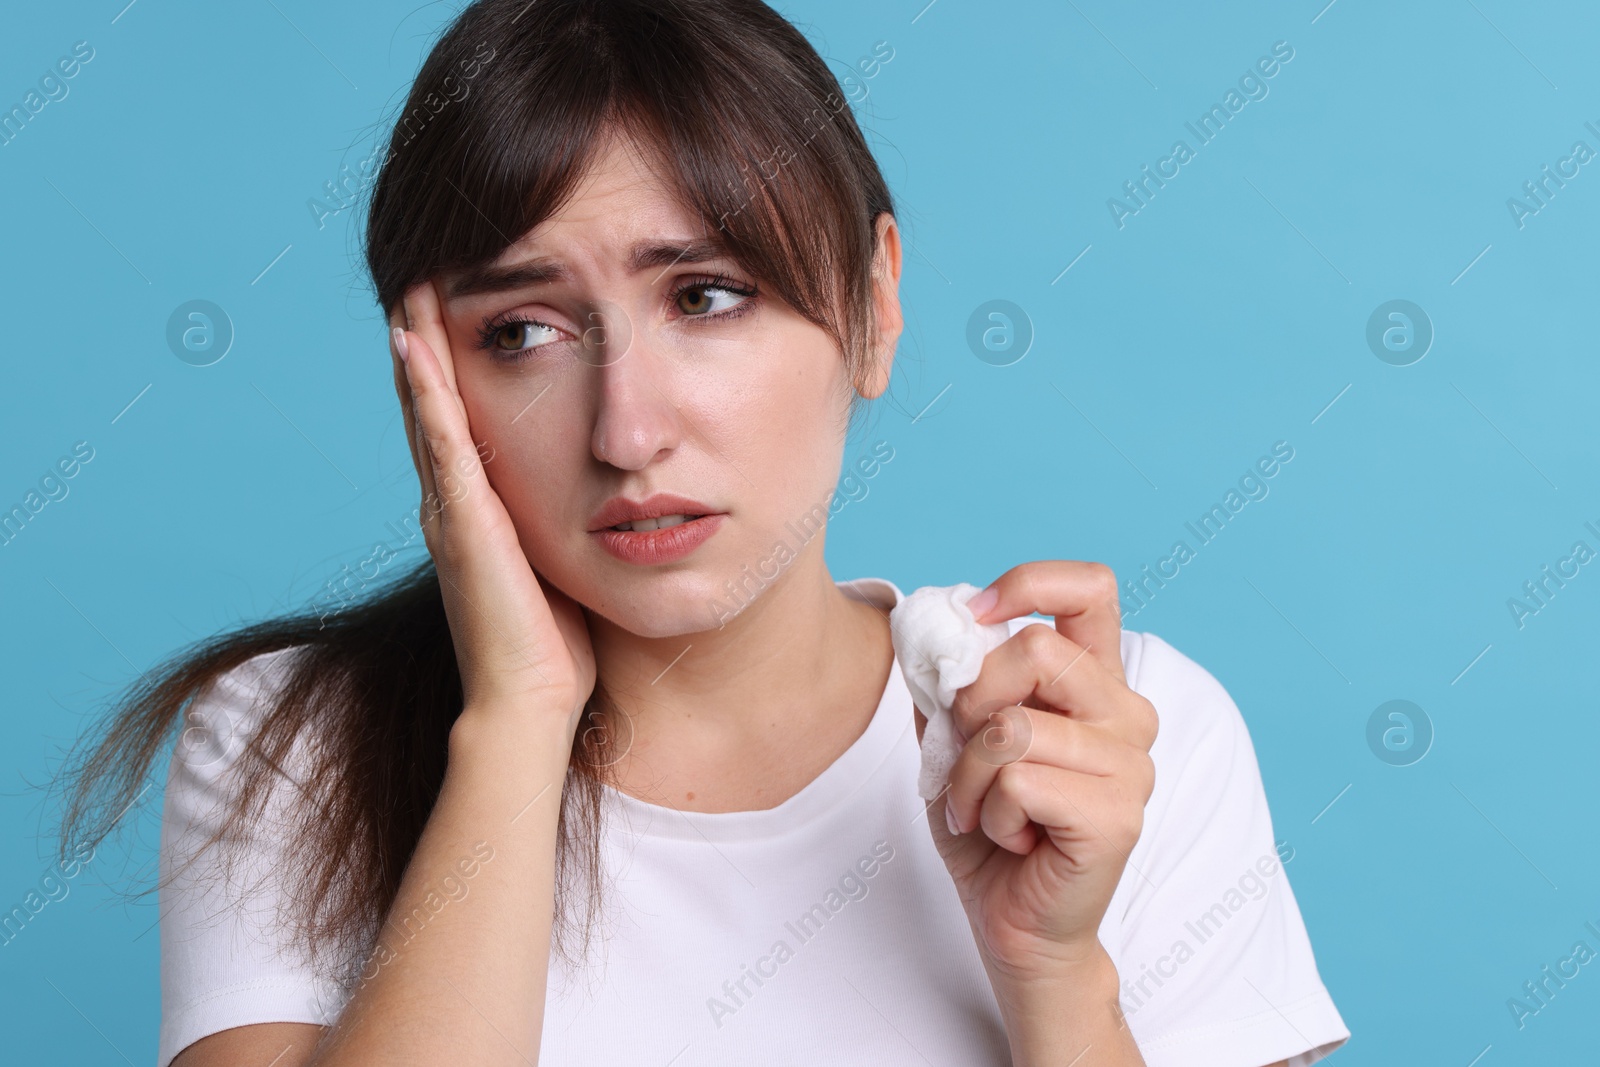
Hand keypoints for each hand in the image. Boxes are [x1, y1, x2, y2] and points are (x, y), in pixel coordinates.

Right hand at [389, 281, 596, 729]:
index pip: (459, 420)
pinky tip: (416, 345)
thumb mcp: (561, 562)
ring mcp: (451, 511)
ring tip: (408, 285)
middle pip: (432, 403)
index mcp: (476, 511)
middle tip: (418, 272)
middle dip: (426, 338)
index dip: (453, 366)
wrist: (530, 703)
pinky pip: (443, 445)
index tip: (458, 307)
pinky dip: (427, 393)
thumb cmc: (554, 645)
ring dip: (418, 346)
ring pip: (426, 411)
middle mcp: (452, 504)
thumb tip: (603, 492)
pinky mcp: (463, 524)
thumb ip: (561, 523)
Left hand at [930, 560, 1157, 985]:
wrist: (1015, 925)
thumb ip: (949, 683)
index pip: (1089, 588)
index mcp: (1095, 681)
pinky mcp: (1117, 814)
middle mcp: (1126, 713)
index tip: (974, 616)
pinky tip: (1010, 837)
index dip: (1026, 584)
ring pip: (1012, 725)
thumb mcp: (955, 740)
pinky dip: (988, 811)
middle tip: (962, 752)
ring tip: (982, 808)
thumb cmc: (989, 828)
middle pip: (1035, 649)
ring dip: (968, 774)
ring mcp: (1131, 764)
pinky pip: (1018, 781)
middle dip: (970, 700)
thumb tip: (925, 629)